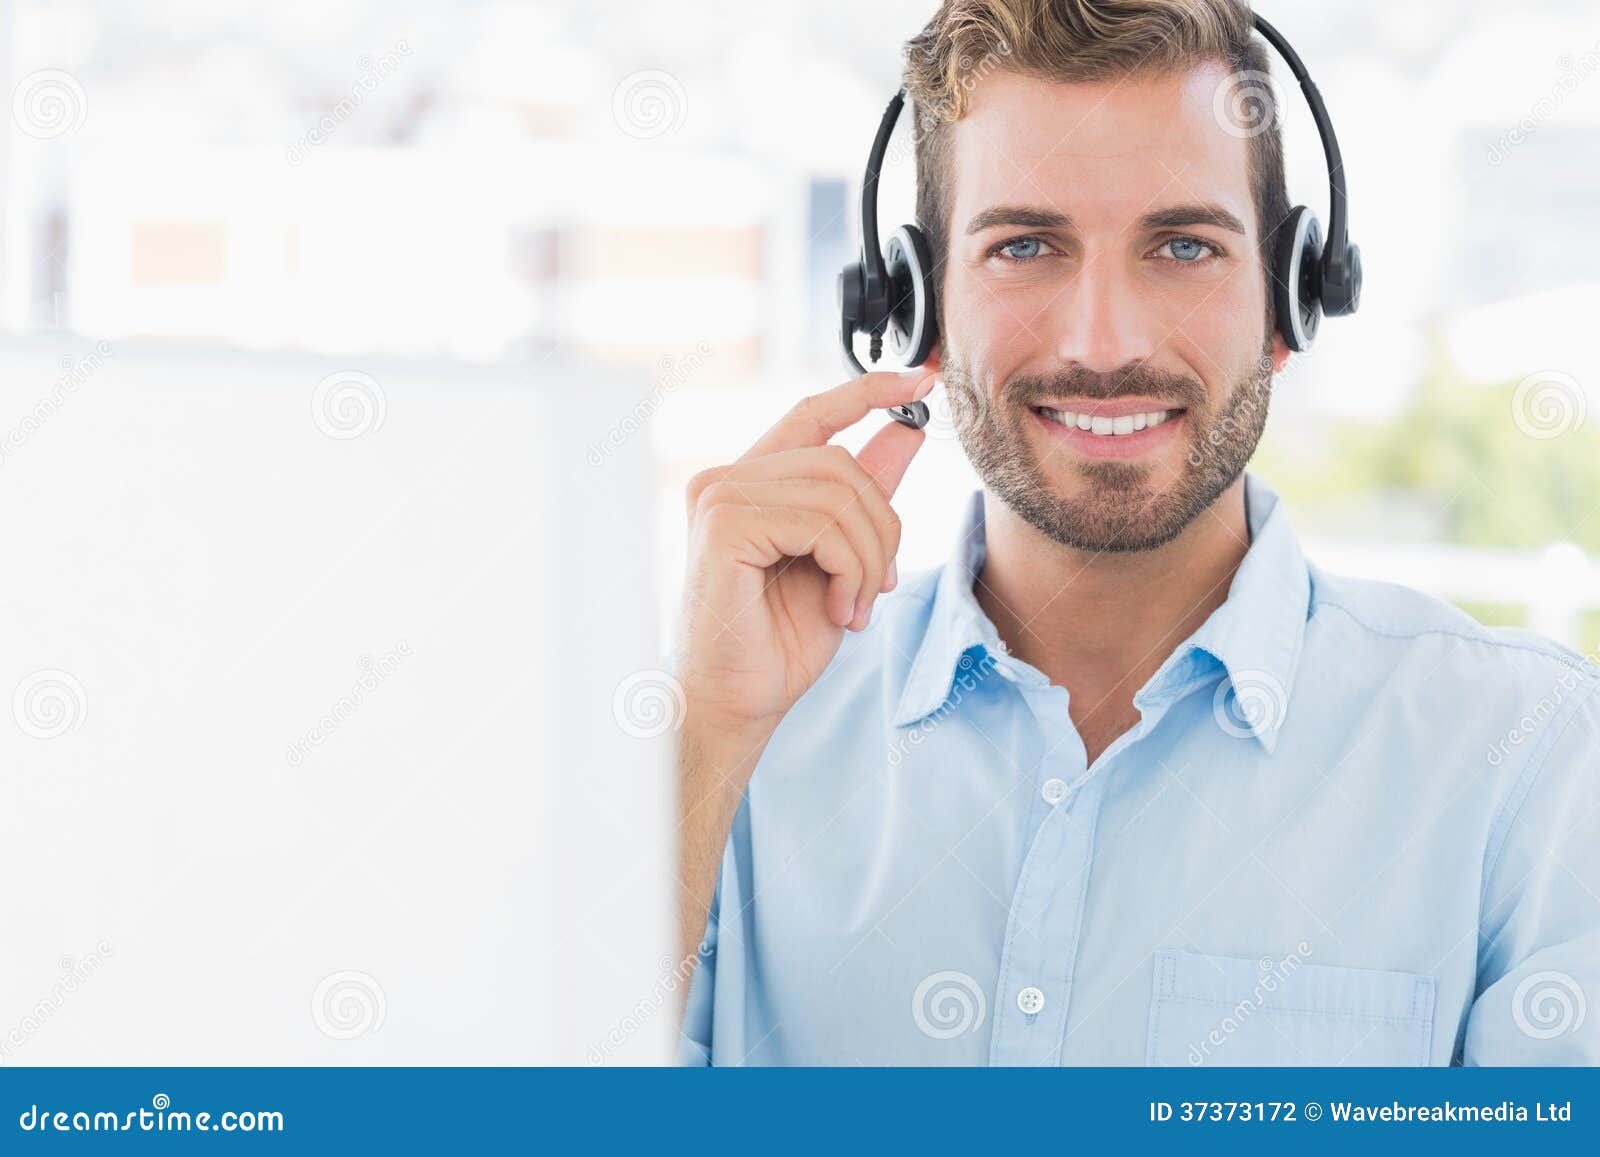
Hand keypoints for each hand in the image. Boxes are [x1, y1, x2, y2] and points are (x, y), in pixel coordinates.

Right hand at [676, 358, 937, 740]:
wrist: (738, 702)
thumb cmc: (777, 641)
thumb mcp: (840, 558)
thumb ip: (863, 496)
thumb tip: (906, 433)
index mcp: (749, 483)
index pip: (813, 415)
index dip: (869, 391)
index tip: (922, 381)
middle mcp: (726, 479)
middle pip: (842, 462)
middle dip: (882, 526)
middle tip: (881, 587)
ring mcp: (720, 496)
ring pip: (839, 493)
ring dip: (869, 558)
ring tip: (856, 605)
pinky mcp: (726, 524)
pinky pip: (822, 524)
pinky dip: (850, 571)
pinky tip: (838, 609)